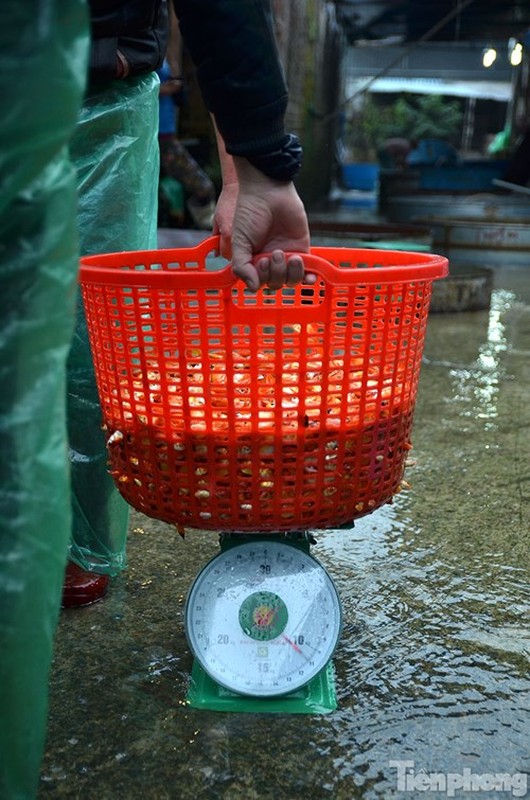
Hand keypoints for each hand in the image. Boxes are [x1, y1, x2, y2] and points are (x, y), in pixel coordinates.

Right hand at [215, 158, 313, 291]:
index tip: (260, 261)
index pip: (259, 283)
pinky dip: (308, 278)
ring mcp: (286, 256)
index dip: (261, 278)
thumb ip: (241, 266)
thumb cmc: (249, 213)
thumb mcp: (239, 242)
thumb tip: (253, 288)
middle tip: (275, 253)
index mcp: (252, 261)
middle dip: (276, 273)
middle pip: (276, 283)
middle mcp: (269, 261)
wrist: (268, 191)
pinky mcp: (302, 248)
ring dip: (291, 274)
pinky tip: (310, 277)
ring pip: (291, 281)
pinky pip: (307, 271)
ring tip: (290, 256)